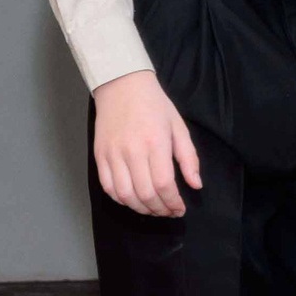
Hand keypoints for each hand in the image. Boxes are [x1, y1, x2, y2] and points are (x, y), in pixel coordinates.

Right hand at [90, 69, 202, 217]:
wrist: (122, 84)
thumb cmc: (154, 104)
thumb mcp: (178, 126)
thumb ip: (188, 157)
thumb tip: (196, 185)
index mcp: (155, 142)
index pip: (164, 184)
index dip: (173, 203)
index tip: (179, 209)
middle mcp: (132, 151)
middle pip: (145, 194)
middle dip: (159, 210)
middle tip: (168, 211)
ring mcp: (113, 154)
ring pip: (125, 195)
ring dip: (140, 209)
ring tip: (152, 208)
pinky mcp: (100, 156)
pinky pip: (108, 187)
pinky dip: (121, 199)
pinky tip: (133, 199)